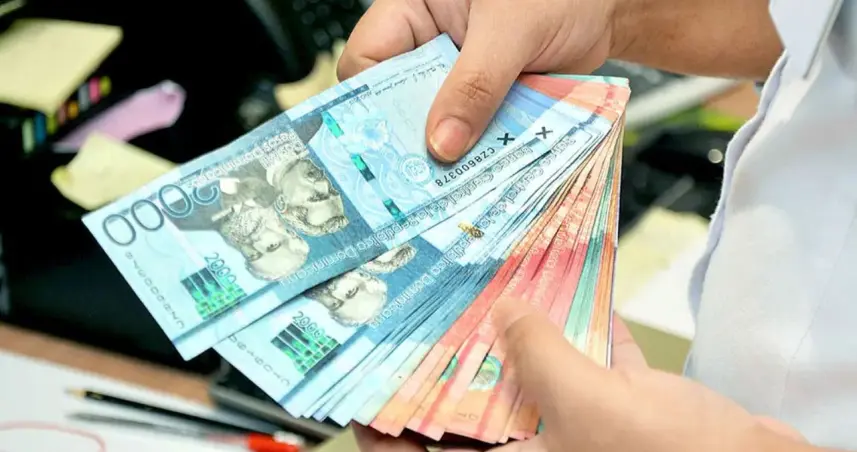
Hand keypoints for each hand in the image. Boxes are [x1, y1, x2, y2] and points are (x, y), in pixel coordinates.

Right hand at [337, 0, 616, 162]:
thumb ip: (476, 83)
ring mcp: (459, 79)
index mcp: (414, 12)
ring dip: (446, 152)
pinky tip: (480, 176)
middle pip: (398, 101)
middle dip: (408, 137)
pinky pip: (472, 134)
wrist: (609, 6)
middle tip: (416, 177)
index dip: (368, 102)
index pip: (368, 60)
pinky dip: (477, 154)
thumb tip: (441, 144)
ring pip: (436, 124)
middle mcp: (429, 48)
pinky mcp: (488, 105)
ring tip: (449, 186)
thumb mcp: (511, 29)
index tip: (382, 143)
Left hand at [352, 300, 809, 451]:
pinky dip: (585, 333)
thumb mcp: (584, 403)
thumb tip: (504, 312)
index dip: (389, 430)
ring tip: (489, 291)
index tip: (361, 394)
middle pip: (477, 410)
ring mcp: (583, 435)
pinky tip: (575, 292)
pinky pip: (594, 367)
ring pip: (536, 383)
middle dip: (457, 363)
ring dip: (522, 339)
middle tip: (427, 317)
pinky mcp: (626, 416)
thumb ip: (536, 352)